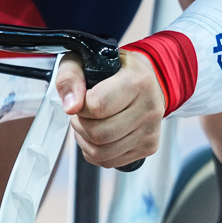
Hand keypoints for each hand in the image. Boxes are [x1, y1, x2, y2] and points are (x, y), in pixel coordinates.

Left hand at [54, 50, 164, 167]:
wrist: (144, 80)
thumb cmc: (114, 69)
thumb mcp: (84, 61)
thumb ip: (70, 77)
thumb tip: (71, 106)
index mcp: (138, 81)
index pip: (97, 106)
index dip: (80, 106)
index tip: (82, 97)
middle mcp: (149, 107)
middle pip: (98, 134)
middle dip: (80, 124)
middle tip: (82, 113)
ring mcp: (151, 130)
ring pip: (102, 152)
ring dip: (85, 140)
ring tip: (89, 123)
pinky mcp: (149, 147)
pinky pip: (110, 161)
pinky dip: (95, 152)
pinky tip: (99, 135)